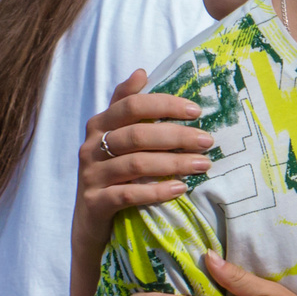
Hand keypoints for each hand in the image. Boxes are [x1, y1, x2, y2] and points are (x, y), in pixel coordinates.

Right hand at [77, 70, 215, 247]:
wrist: (89, 223)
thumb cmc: (111, 176)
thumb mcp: (116, 140)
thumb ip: (126, 107)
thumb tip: (141, 71)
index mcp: (99, 125)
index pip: (131, 105)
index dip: (164, 104)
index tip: (196, 111)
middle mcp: (91, 146)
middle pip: (137, 134)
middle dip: (176, 136)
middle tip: (207, 141)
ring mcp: (90, 175)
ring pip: (135, 164)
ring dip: (173, 164)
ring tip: (202, 165)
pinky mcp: (94, 202)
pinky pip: (128, 194)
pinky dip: (156, 191)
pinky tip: (179, 190)